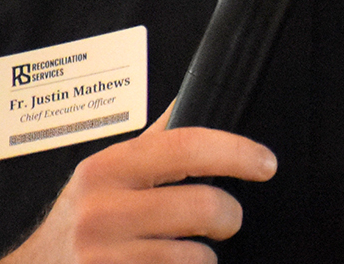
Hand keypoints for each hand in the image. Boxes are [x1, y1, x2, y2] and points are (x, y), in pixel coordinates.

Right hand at [0, 101, 276, 263]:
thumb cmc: (78, 220)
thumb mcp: (105, 172)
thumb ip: (153, 140)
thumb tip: (191, 97)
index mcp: (107, 169)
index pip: (186, 146)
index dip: (236, 152)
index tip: (265, 163)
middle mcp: (102, 213)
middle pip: (203, 207)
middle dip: (229, 216)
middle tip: (226, 219)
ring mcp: (105, 259)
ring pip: (195, 258)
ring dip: (204, 258)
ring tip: (187, 252)